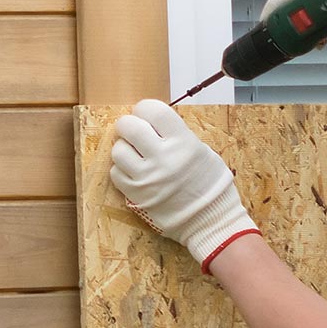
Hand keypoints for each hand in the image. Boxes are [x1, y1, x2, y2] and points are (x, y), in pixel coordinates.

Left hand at [111, 100, 259, 272]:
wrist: (210, 219)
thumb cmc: (208, 183)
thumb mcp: (201, 150)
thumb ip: (176, 135)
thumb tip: (151, 122)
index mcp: (183, 142)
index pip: (154, 110)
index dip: (145, 108)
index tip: (145, 113)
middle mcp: (164, 158)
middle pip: (129, 126)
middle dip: (128, 125)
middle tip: (133, 130)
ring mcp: (148, 177)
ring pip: (118, 150)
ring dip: (124, 148)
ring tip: (135, 154)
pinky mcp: (137, 194)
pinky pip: (116, 173)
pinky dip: (122, 169)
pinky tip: (135, 172)